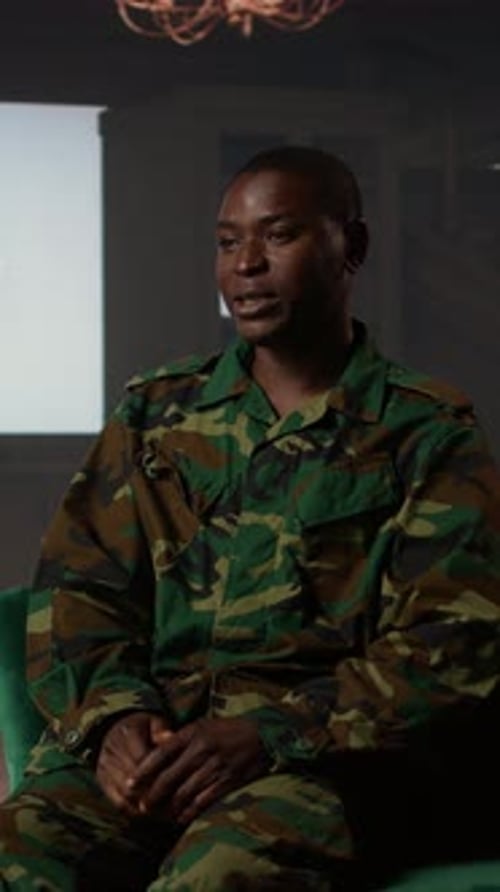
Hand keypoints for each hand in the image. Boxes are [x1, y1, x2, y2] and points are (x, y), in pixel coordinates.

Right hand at [96, 711, 171, 815]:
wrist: (114, 730)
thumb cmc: (142, 727)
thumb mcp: (153, 721)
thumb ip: (161, 730)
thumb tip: (170, 736)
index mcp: (126, 734)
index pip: (142, 758)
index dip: (159, 772)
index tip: (179, 782)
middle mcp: (112, 753)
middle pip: (133, 782)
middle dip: (155, 795)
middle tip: (177, 804)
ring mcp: (105, 770)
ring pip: (125, 796)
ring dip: (146, 808)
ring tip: (168, 813)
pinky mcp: (103, 783)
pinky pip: (119, 804)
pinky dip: (136, 812)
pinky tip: (154, 815)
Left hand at [129, 717, 268, 824]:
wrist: (265, 735)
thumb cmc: (229, 730)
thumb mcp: (204, 725)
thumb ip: (181, 738)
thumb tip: (156, 746)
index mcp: (193, 733)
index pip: (160, 753)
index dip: (142, 771)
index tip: (130, 784)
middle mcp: (202, 749)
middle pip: (168, 778)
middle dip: (152, 795)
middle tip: (142, 807)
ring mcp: (216, 766)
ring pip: (183, 793)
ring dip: (169, 807)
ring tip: (160, 815)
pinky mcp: (229, 781)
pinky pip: (203, 802)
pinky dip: (189, 812)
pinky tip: (181, 816)